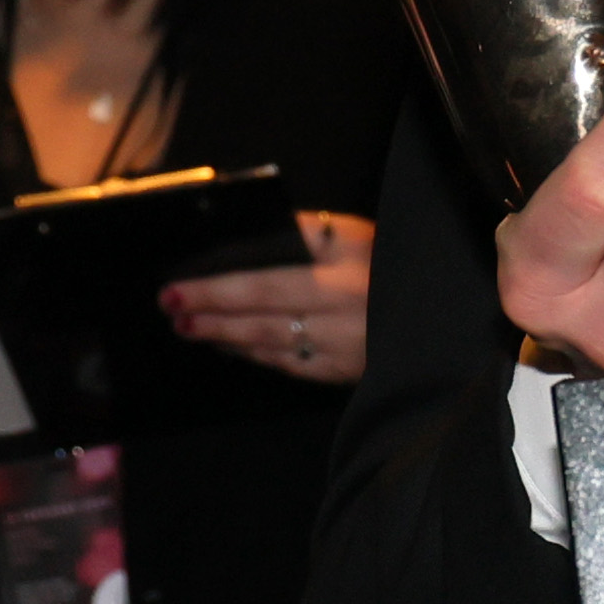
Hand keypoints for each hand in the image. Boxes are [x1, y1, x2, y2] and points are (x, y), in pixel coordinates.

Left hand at [164, 209, 373, 384]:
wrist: (433, 311)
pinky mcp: (344, 369)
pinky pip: (288, 362)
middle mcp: (343, 301)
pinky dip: (254, 353)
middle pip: (261, 305)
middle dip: (210, 308)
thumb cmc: (387, 263)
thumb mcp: (354, 235)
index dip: (219, 284)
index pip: (268, 274)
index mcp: (346, 259)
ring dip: (223, 334)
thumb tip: (246, 239)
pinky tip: (230, 347)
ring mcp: (344, 340)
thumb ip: (306, 233)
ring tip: (188, 327)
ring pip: (269, 339)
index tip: (180, 285)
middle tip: (170, 306)